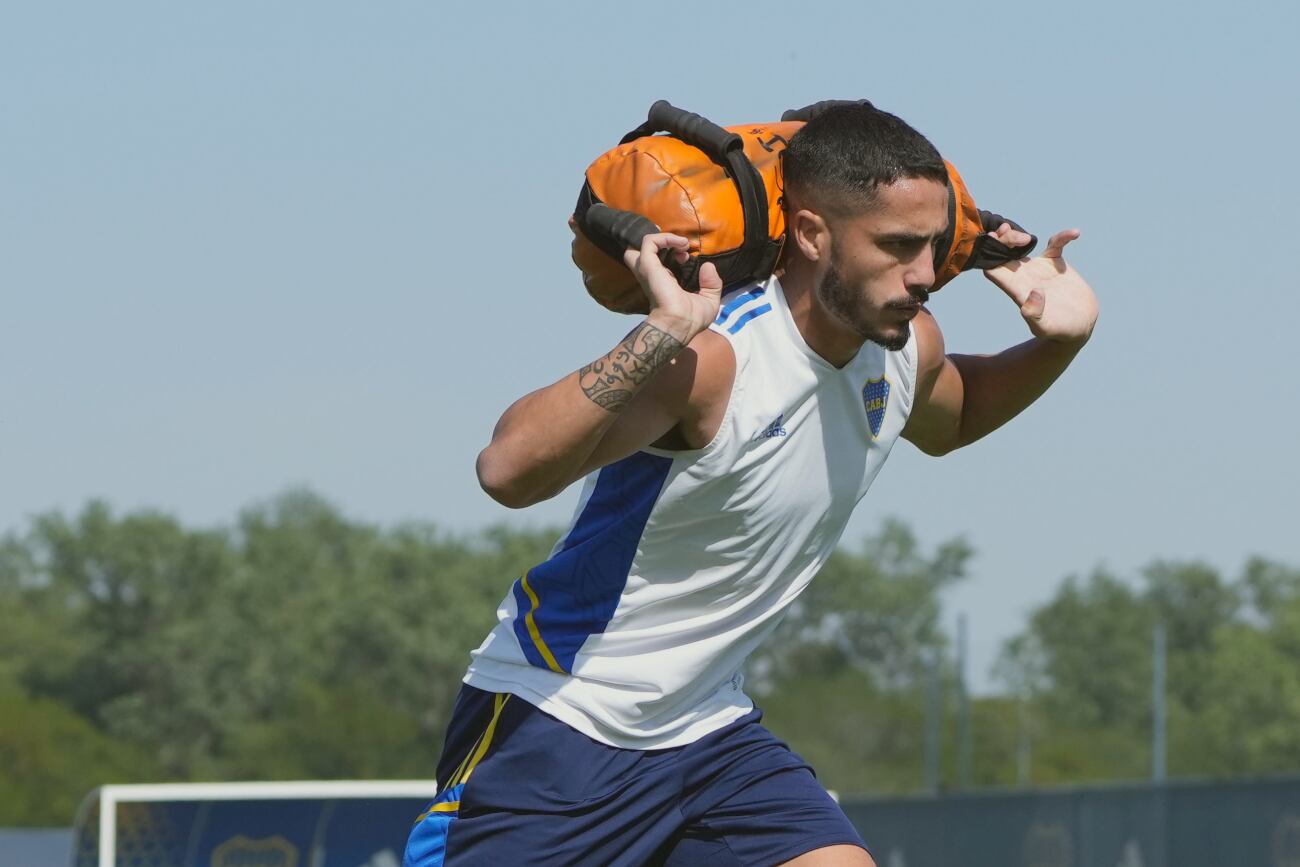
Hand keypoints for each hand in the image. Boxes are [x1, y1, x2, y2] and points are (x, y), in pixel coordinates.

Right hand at [623, 233, 722, 343]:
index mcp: (664, 283)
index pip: (660, 262)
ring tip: (682, 243)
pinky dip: (665, 237)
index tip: (688, 257)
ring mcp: (649, 270)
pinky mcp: (647, 265)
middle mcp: (654, 275)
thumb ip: (712, 283)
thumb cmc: (692, 319)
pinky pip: (650, 241)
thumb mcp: (709, 300)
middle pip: (643, 253)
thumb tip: (708, 266)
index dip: (674, 253)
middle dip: (659, 243)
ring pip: (645, 243)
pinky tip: (681, 244)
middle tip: (677, 245)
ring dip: (664, 237)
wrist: (680, 324)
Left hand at [983, 227, 1098, 344]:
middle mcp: (1023, 276)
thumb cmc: (1058, 331)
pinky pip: (1056, 245)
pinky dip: (1063, 237)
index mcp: (1015, 288)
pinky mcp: (1056, 265)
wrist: (1078, 327)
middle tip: (1008, 231)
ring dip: (1019, 235)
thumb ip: (1034, 313)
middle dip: (1001, 239)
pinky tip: (1075, 234)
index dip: (989, 254)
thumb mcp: (1044, 327)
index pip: (992, 268)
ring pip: (1022, 245)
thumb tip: (1034, 293)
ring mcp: (1039, 268)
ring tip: (1026, 236)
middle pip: (1003, 252)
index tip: (996, 243)